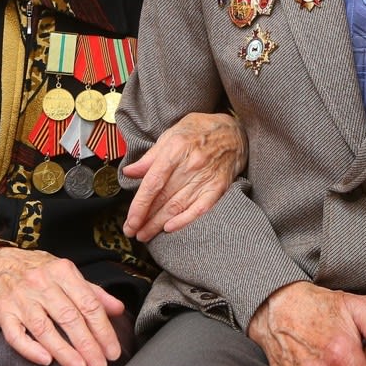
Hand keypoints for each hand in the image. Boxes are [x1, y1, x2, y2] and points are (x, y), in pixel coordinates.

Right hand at [0, 247, 124, 365]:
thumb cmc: (39, 273)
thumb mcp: (68, 275)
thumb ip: (93, 293)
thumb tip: (119, 309)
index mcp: (63, 271)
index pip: (89, 303)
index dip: (103, 329)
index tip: (113, 351)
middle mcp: (41, 283)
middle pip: (69, 317)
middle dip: (88, 345)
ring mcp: (21, 298)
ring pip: (45, 328)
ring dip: (64, 352)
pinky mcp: (3, 312)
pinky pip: (16, 335)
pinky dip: (31, 349)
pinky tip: (46, 361)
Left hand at [122, 112, 246, 241]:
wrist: (235, 131)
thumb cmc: (201, 130)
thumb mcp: (173, 133)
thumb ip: (151, 156)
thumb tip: (130, 171)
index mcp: (177, 147)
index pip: (153, 182)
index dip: (140, 204)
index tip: (130, 220)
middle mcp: (191, 164)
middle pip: (164, 197)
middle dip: (145, 218)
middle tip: (132, 231)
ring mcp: (207, 176)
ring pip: (178, 206)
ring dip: (159, 224)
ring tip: (145, 234)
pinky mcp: (219, 186)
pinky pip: (200, 208)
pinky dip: (185, 220)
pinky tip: (171, 229)